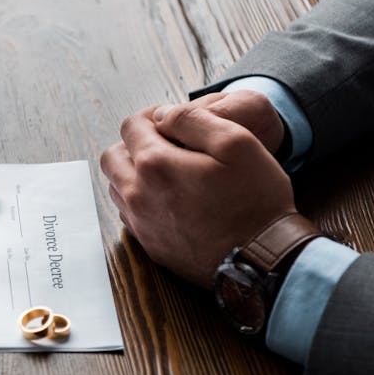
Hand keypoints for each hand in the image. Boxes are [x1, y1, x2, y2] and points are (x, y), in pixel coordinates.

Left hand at [100, 102, 294, 287]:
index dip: (150, 116)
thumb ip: (192, 119)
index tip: (171, 122)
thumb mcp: (237, 142)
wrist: (261, 260)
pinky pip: (128, 213)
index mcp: (154, 164)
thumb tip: (161, 114)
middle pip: (112, 157)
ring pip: (116, 186)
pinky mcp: (149, 244)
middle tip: (165, 145)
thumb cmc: (255, 200)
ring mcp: (140, 222)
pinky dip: (140, 199)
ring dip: (133, 172)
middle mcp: (137, 194)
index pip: (129, 127)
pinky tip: (169, 198)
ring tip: (168, 171)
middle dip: (133, 144)